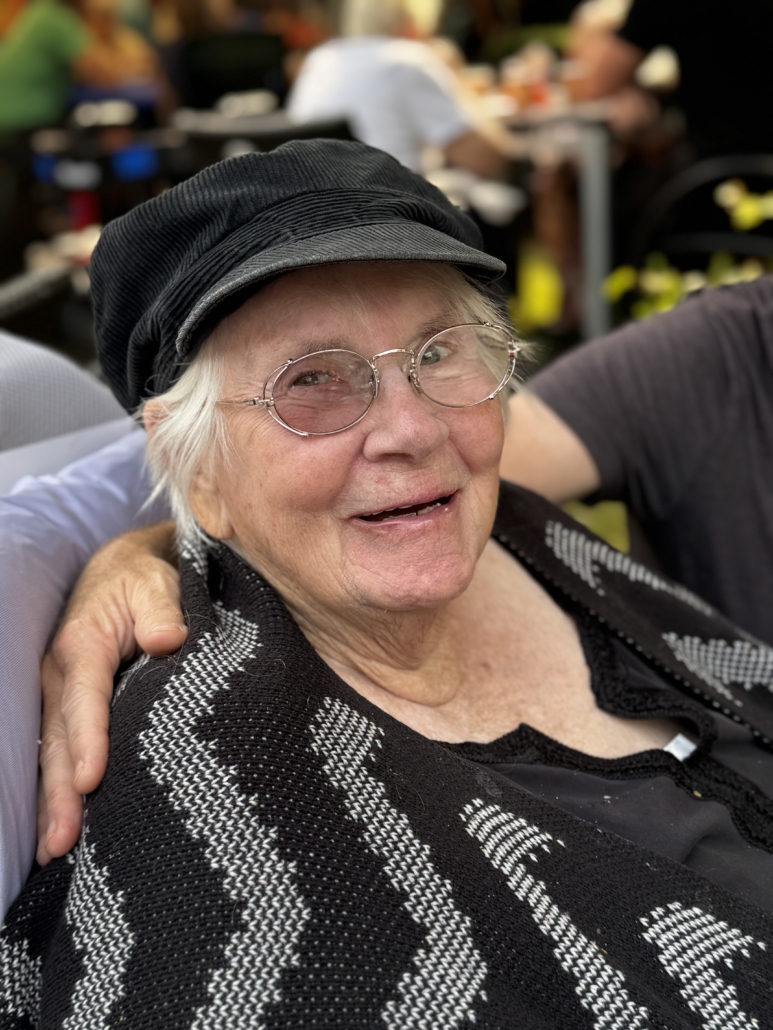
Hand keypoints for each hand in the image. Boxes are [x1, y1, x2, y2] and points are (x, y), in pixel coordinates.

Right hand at [37, 521, 184, 863]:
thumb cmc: (145, 582)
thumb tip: (168, 640)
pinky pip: (59, 749)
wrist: (122, 571)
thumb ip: (163, 611)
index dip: (87, 740)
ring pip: (53, 751)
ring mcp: (61, 693)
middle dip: (60, 791)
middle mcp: (62, 673)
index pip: (85, 699)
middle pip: (59, 738)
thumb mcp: (157, 585)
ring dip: (54, 800)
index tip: (91, 780)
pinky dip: (57, 787)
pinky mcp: (69, 705)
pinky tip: (63, 825)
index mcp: (83, 644)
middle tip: (65, 840)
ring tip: (58, 848)